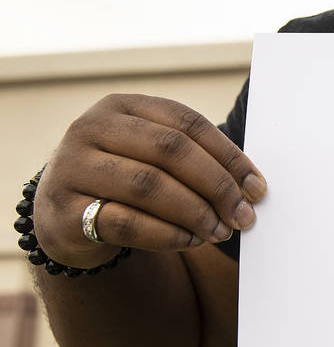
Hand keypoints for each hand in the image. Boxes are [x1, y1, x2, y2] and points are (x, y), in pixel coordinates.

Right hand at [32, 94, 265, 268]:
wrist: (65, 216)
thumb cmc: (127, 181)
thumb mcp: (154, 159)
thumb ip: (196, 161)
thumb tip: (252, 188)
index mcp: (122, 107)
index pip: (187, 123)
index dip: (228, 156)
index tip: (257, 188)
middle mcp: (91, 129)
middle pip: (170, 150)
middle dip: (216, 186)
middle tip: (243, 216)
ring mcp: (72, 168)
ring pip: (148, 186)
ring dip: (195, 212)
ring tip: (220, 231)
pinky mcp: (64, 211)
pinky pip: (125, 222)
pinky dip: (166, 234)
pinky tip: (190, 240)